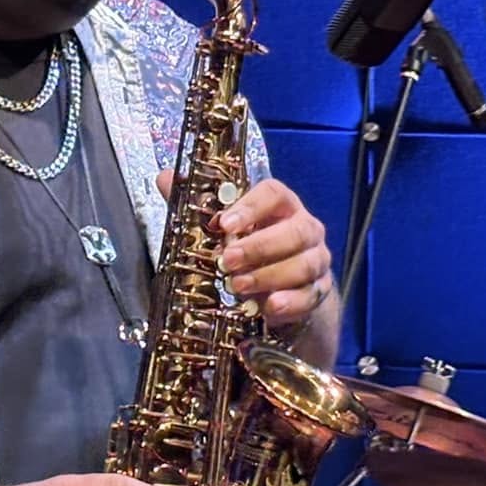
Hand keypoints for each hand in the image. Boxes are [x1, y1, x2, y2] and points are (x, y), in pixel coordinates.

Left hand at [158, 171, 334, 333]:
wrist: (284, 289)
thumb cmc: (251, 249)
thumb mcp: (225, 230)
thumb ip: (198, 205)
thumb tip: (164, 177)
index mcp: (282, 206)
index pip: (274, 194)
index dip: (250, 207)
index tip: (223, 224)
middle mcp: (306, 228)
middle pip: (295, 232)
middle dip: (259, 247)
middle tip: (226, 261)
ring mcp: (317, 260)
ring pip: (304, 264)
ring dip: (269, 276)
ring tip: (238, 286)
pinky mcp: (320, 290)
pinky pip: (310, 295)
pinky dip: (290, 302)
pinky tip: (268, 308)